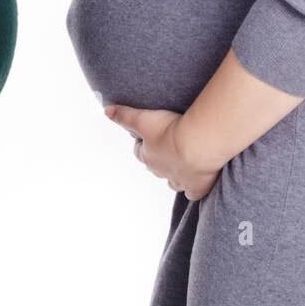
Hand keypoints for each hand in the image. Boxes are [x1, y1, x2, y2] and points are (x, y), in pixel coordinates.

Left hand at [104, 104, 220, 200]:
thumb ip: (125, 116)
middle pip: (155, 168)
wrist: (198, 144)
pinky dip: (192, 190)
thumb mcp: (143, 118)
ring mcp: (180, 180)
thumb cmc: (170, 130)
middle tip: (167, 146)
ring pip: (172, 182)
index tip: (147, 136)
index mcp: (148, 156)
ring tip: (181, 165)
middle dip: (158, 159)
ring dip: (173, 175)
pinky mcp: (197, 187)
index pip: (139, 152)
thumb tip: (107, 111)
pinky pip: (192, 193)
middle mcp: (162, 171)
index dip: (141, 144)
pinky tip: (194, 185)